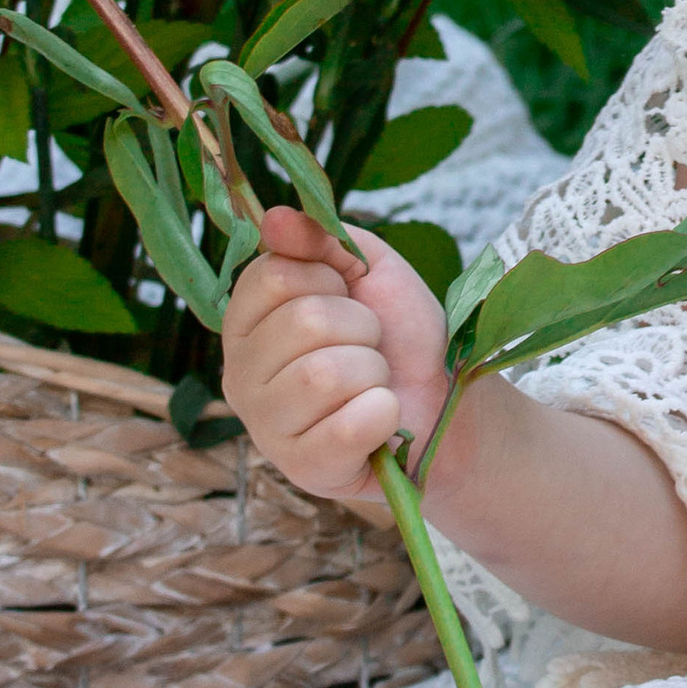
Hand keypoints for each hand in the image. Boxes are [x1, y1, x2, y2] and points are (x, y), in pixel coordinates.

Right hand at [219, 206, 452, 511]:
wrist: (446, 400)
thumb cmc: (400, 335)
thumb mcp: (368, 268)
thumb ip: (321, 239)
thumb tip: (273, 218)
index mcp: (247, 321)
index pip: (273, 276)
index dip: (329, 281)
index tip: (346, 299)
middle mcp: (240, 374)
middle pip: (304, 322)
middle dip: (361, 329)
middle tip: (370, 348)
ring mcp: (266, 427)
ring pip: (324, 375)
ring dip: (373, 373)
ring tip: (374, 383)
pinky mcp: (302, 469)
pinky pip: (347, 426)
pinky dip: (383, 414)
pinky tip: (381, 420)